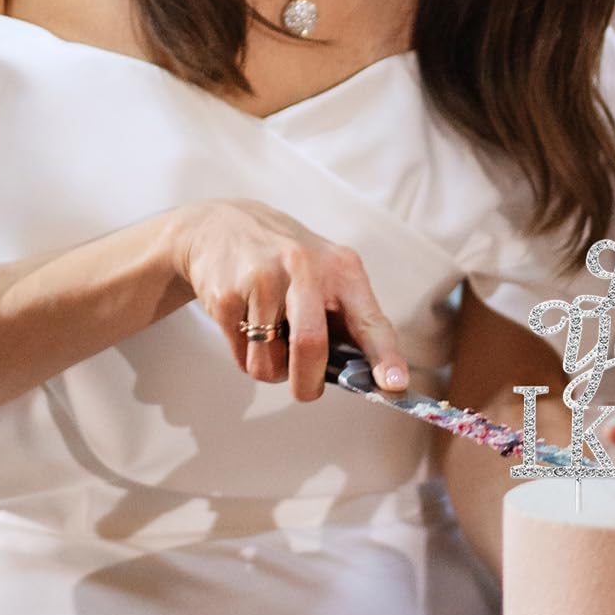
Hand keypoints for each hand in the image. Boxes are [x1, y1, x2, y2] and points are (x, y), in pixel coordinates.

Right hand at [167, 199, 407, 400]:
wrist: (220, 226)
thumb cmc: (286, 262)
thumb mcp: (326, 272)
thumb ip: (345, 318)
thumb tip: (364, 375)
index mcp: (341, 269)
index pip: (370, 320)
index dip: (384, 356)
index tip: (394, 384)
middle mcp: (304, 269)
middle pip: (310, 345)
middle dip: (308, 384)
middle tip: (306, 389)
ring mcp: (262, 279)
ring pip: (269, 363)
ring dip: (271, 369)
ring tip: (270, 340)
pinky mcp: (226, 295)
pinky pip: (241, 356)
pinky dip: (246, 355)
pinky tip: (246, 324)